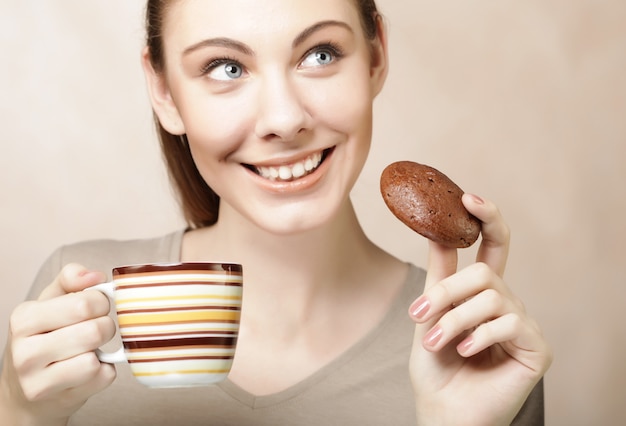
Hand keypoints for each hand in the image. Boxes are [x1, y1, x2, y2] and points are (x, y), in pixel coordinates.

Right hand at [0, 264, 115, 425]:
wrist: (26, 389)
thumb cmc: (45, 337)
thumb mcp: (50, 302)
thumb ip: (71, 280)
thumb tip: (96, 276)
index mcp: (25, 319)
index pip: (84, 303)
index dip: (101, 302)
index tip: (96, 307)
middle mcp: (25, 352)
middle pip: (94, 331)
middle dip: (105, 326)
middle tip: (97, 329)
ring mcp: (38, 381)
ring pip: (94, 360)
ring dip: (102, 351)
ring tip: (89, 349)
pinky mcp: (59, 400)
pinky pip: (103, 378)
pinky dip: (104, 371)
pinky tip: (89, 369)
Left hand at [408, 194, 551, 424]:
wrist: (442, 411)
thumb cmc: (435, 366)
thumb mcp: (429, 313)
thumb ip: (439, 275)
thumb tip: (435, 229)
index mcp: (482, 291)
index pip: (494, 245)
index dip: (487, 218)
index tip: (468, 197)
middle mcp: (507, 302)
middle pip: (485, 272)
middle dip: (446, 292)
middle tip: (418, 316)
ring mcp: (524, 324)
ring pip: (491, 296)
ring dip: (453, 320)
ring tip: (433, 342)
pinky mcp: (537, 347)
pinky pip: (508, 323)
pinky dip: (478, 336)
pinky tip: (464, 352)